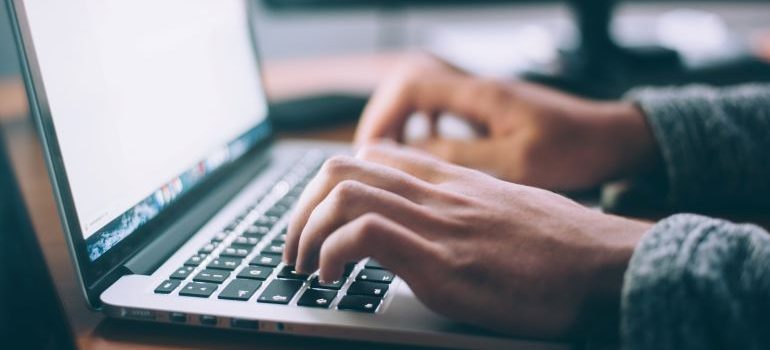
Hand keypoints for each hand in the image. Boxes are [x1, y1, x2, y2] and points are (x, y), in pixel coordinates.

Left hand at [285, 142, 651, 337]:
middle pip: (342, 168)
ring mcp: (439, 224)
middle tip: (296, 247)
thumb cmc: (566, 246)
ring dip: (306, 231)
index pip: (373, 155)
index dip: (331, 184)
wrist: (609, 266)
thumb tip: (439, 225)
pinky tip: (332, 278)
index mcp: (453, 181)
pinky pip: (365, 235)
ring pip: (343, 194)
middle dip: (302, 208)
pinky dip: (332, 254)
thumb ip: (466, 207)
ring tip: (305, 266)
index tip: (321, 219)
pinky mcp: (443, 263)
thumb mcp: (509, 210)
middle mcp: (439, 193)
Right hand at [355, 54, 658, 190]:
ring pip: (423, 98)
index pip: (411, 86)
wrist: (613, 139)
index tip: (370, 151)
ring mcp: (483, 98)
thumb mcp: (516, 162)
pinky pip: (441, 110)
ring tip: (390, 158)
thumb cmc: (575, 150)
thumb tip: (411, 156)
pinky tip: (425, 153)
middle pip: (408, 86)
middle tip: (372, 158)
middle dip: (384, 120)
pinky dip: (423, 128)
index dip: (382, 116)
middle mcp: (477, 89)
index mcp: (480, 94)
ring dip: (401, 124)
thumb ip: (461, 157)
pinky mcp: (490, 112)